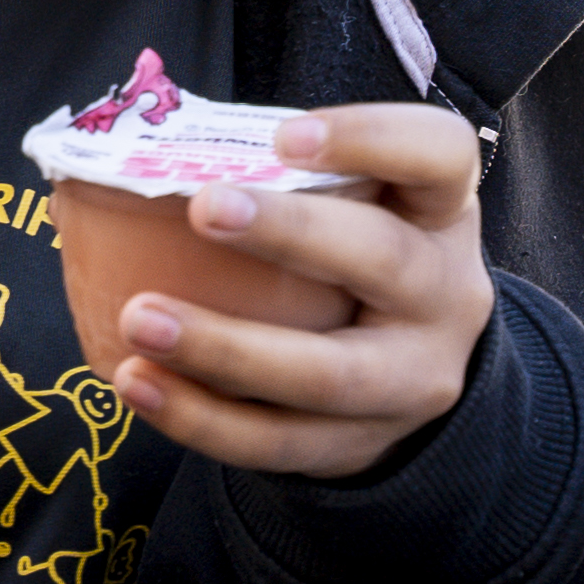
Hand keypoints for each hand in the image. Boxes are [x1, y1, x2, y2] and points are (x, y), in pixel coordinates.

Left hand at [115, 103, 491, 479]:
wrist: (412, 374)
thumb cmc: (358, 256)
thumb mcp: (365, 204)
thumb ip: (286, 177)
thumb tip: (139, 147)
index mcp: (441, 212)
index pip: (440, 155)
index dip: (372, 138)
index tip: (284, 137)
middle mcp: (445, 294)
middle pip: (382, 260)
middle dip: (290, 232)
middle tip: (203, 208)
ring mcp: (412, 380)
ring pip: (327, 374)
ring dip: (225, 347)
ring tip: (140, 318)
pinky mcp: (361, 446)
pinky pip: (277, 441)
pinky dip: (200, 417)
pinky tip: (138, 382)